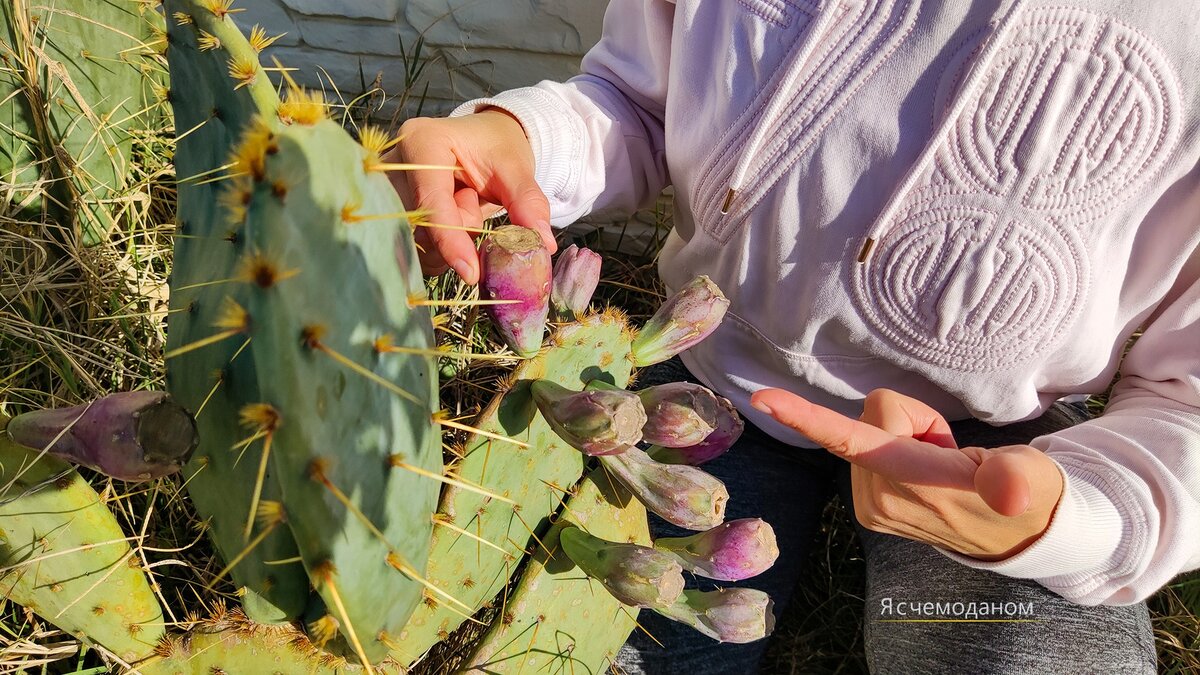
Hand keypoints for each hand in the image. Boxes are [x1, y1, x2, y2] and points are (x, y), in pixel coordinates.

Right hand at [386, 109, 556, 283]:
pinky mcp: (389, 209)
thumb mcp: (516, 167)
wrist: (481, 140)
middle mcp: (392, 164)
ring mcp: (385, 189)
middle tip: (475, 198)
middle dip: (456, 229)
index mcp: (421, 141)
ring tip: (464, 200)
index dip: (450, 240)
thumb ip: (527, 202)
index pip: (430, 202)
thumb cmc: (495, 146)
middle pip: (419, 226)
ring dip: (450, 236)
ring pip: (415, 240)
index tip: (471, 273)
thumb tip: (543, 244)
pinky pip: (413, 246)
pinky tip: (453, 216)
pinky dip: (441, 244)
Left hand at [750, 388, 1063, 559]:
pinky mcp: (868, 507)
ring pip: (872, 428)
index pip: (853, 440)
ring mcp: (871, 506)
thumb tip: (1008, 493)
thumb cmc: (1028, 493)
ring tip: (944, 467)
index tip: (763, 399)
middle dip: (915, 420)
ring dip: (908, 438)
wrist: (1019, 535)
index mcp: (918, 483)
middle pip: (876, 413)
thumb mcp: (1033, 479)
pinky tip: (928, 476)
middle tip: (952, 453)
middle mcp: (881, 498)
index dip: (808, 418)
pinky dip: (899, 453)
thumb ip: (1015, 478)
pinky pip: (870, 449)